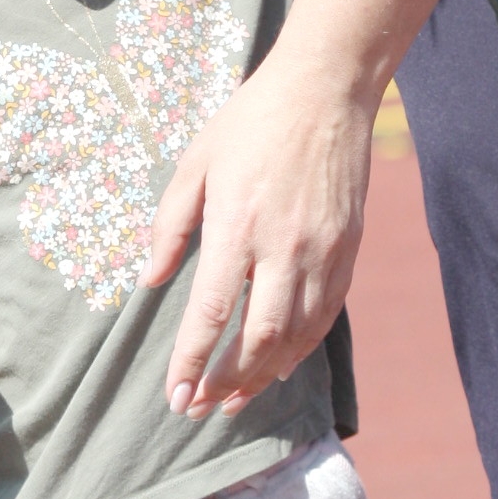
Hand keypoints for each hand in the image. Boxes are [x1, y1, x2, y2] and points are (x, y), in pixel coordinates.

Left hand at [145, 50, 373, 415]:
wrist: (326, 91)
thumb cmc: (251, 121)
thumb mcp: (194, 164)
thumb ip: (170, 226)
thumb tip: (150, 281)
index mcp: (237, 225)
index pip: (211, 312)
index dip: (192, 361)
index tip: (176, 395)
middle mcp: (283, 247)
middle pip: (257, 338)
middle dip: (226, 383)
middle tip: (199, 408)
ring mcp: (322, 251)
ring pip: (296, 336)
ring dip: (263, 376)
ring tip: (234, 401)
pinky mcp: (347, 250)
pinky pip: (326, 315)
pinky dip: (301, 349)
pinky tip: (279, 367)